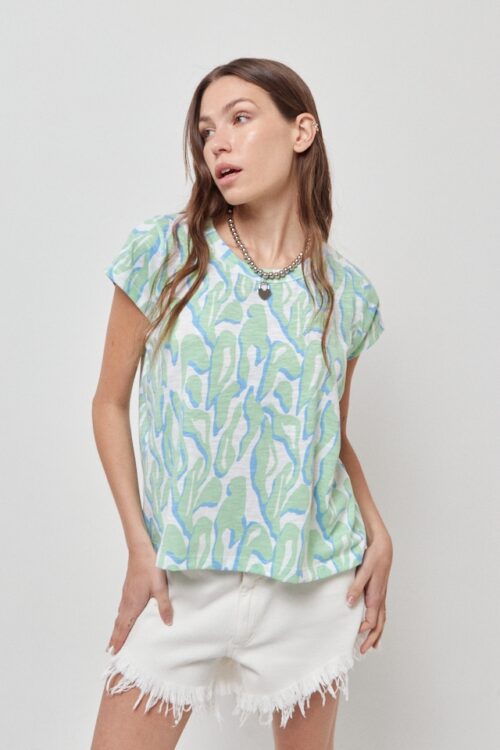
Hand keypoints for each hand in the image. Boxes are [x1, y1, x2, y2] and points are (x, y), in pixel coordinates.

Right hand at [106, 547, 173, 654]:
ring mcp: (126, 593)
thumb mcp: (160, 588)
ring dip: (117, 627)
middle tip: (110, 650)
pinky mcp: (128, 587)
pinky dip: (120, 616)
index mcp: (133, 604)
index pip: (123, 627)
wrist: (141, 549)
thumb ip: (164, 606)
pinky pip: (122, 606)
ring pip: (120, 614)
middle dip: (115, 637)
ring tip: (115, 636)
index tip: (113, 652)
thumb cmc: (150, 566)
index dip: (118, 640)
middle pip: (118, 623)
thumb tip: (168, 623)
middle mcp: (126, 600)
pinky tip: (124, 614)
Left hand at [346, 530, 392, 653]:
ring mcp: (381, 595)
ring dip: (377, 633)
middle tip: (363, 650)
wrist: (383, 545)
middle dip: (372, 638)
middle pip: (379, 624)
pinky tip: (375, 624)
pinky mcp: (380, 590)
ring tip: (372, 645)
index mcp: (376, 596)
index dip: (364, 631)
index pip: (372, 620)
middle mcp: (380, 598)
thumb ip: (356, 587)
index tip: (354, 636)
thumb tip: (349, 603)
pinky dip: (379, 622)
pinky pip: (381, 611)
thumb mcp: (363, 571)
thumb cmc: (374, 556)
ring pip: (382, 619)